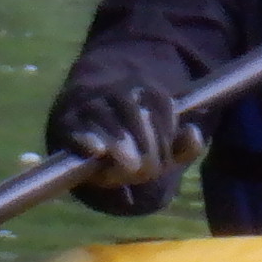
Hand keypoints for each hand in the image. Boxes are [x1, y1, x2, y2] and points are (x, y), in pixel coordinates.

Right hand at [55, 82, 206, 187]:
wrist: (84, 128)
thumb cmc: (131, 142)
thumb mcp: (160, 146)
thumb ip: (181, 145)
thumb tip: (194, 133)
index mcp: (143, 91)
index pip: (159, 105)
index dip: (164, 136)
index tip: (164, 163)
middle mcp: (116, 92)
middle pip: (133, 112)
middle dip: (143, 144)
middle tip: (146, 170)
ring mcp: (90, 104)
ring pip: (106, 116)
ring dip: (119, 140)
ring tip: (131, 164)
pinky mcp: (67, 122)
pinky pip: (76, 128)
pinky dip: (87, 139)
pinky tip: (97, 151)